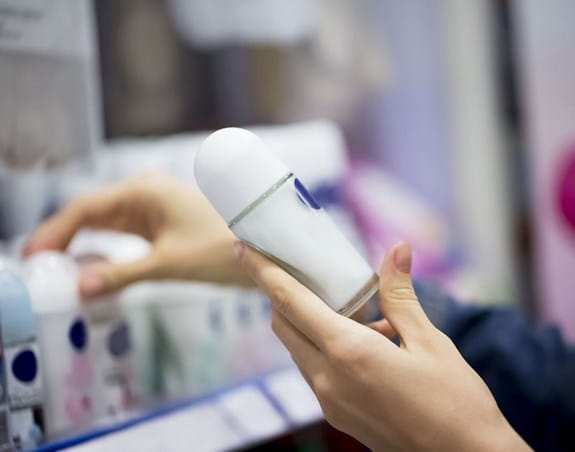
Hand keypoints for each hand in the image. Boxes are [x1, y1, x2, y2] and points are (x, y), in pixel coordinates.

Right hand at [24, 172, 250, 297]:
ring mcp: (156, 206)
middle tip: (39, 269)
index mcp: (145, 190)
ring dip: (84, 244)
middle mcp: (147, 191)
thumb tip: (79, 288)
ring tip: (57, 270)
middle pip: (92, 213)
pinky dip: (107, 248)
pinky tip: (94, 265)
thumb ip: (122, 274)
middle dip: (64, 238)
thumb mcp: (169, 264)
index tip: (32, 256)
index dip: (54, 231)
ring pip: (108, 224)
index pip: (86, 208)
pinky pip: (126, 233)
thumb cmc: (224, 248)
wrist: (268, 248)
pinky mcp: (164, 222)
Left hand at [235, 241, 530, 451]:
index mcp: (348, 353)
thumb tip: (397, 250)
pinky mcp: (338, 415)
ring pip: (298, 348)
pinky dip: (323, 345)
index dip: (265, 272)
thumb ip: (400, 295)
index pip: (291, 302)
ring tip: (348, 304)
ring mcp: (329, 401)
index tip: (246, 249)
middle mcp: (327, 379)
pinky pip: (315, 370)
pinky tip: (364, 337)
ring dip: (306, 320)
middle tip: (295, 267)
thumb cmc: (456, 403)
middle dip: (281, 293)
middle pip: (285, 325)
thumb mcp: (430, 341)